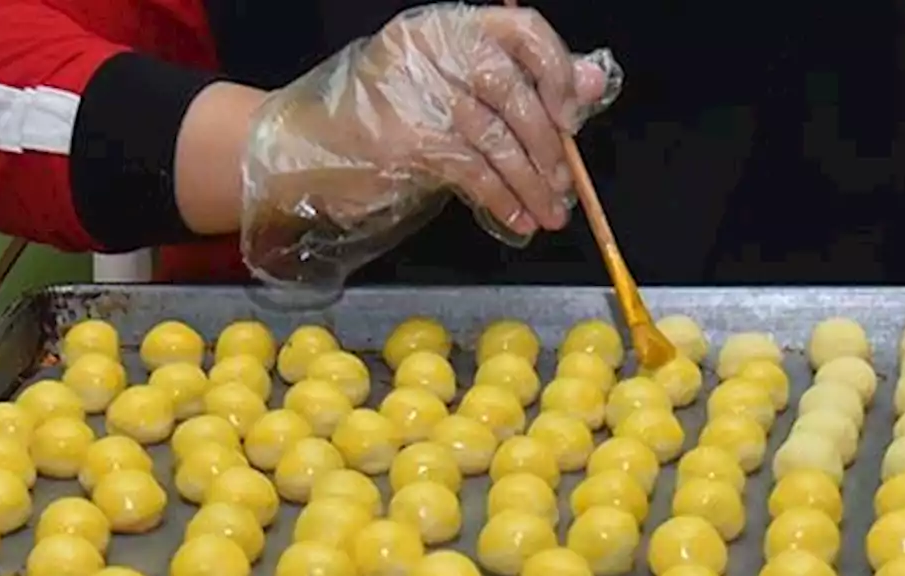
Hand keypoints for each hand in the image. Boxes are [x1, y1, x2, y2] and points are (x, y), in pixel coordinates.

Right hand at [369, 5, 613, 235]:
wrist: (312, 147)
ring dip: (531, 184)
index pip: (524, 30)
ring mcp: (420, 93)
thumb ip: (524, 83)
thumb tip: (592, 82)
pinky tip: (517, 218)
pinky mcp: (411, 140)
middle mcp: (436, 50)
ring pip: (498, 140)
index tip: (572, 116)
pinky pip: (474, 172)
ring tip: (548, 212)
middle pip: (514, 92)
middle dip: (548, 147)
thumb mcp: (457, 89)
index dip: (559, 73)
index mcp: (452, 26)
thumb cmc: (390, 116)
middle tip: (563, 183)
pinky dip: (503, 200)